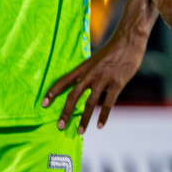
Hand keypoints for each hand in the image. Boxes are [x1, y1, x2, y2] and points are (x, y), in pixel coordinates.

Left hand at [43, 0, 153, 132]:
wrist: (129, 41)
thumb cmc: (113, 50)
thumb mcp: (96, 59)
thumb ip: (89, 72)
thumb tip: (83, 85)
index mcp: (83, 67)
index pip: (63, 81)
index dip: (52, 93)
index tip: (42, 104)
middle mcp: (90, 74)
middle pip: (73, 96)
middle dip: (65, 112)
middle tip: (59, 126)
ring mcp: (104, 79)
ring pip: (90, 103)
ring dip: (84, 118)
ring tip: (80, 131)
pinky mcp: (117, 83)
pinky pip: (108, 103)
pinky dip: (103, 115)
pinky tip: (100, 125)